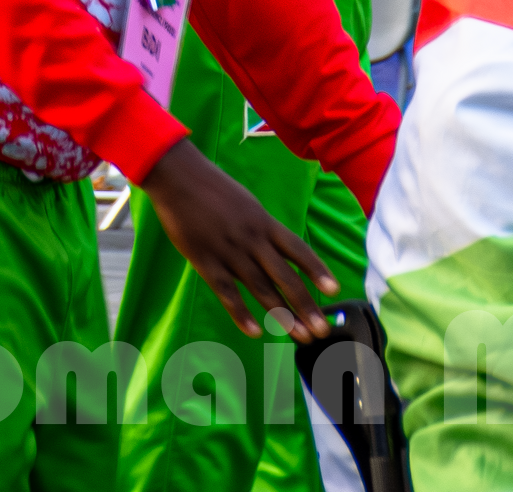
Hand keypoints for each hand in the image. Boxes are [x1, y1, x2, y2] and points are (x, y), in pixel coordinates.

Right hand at [140, 141, 333, 340]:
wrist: (177, 175)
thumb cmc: (211, 187)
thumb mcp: (245, 203)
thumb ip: (260, 228)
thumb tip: (277, 250)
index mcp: (263, 222)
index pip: (298, 249)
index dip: (317, 270)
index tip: (335, 291)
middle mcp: (252, 239)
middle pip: (285, 276)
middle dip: (306, 305)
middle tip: (322, 330)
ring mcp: (229, 251)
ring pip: (261, 288)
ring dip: (282, 315)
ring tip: (300, 337)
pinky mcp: (205, 260)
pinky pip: (226, 291)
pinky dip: (241, 313)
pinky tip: (255, 332)